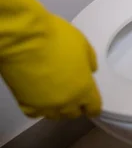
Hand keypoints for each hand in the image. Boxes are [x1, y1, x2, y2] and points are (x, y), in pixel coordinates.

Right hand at [0, 0, 100, 118]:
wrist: (21, 34)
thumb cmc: (53, 34)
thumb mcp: (82, 42)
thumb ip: (89, 59)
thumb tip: (92, 67)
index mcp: (82, 88)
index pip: (94, 106)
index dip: (95, 102)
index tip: (95, 99)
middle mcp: (64, 102)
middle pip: (75, 112)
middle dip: (78, 103)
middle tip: (78, 92)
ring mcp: (43, 104)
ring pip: (56, 114)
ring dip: (61, 106)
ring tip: (61, 92)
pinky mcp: (24, 101)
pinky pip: (37, 109)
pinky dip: (42, 104)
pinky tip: (43, 93)